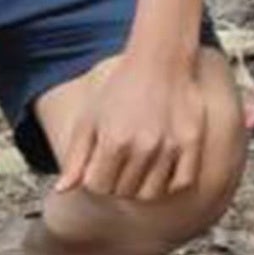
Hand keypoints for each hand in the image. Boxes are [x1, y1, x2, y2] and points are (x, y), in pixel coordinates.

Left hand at [55, 45, 213, 202]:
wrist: (160, 62)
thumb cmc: (121, 89)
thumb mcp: (90, 120)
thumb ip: (75, 157)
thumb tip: (61, 190)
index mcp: (114, 141)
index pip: (97, 187)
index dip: (95, 179)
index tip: (100, 166)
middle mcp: (143, 146)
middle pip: (123, 192)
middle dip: (116, 182)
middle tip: (119, 164)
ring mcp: (170, 146)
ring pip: (150, 193)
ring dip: (140, 186)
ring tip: (138, 168)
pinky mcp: (192, 143)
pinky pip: (181, 182)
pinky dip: (170, 183)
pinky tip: (162, 170)